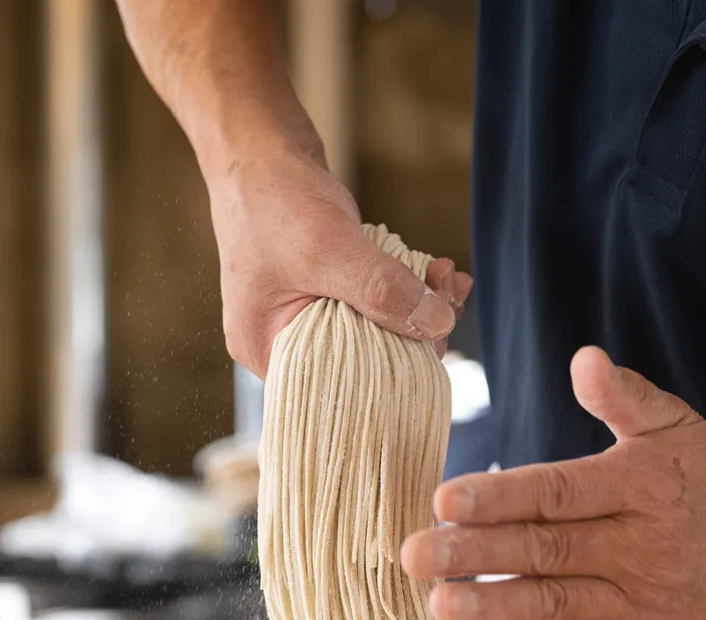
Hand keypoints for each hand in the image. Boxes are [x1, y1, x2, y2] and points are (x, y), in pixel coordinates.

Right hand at [205, 145, 470, 376]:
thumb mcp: (329, 248)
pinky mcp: (325, 288)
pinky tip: (436, 271)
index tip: (435, 339)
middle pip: (362, 360)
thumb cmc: (273, 197)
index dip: (391, 374)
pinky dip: (405, 287)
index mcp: (267, 349)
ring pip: (374, 328)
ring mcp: (303, 313)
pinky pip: (373, 300)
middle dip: (413, 332)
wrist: (256, 145)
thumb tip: (438, 324)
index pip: (338, 388)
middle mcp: (282, 341)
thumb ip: (381, 290)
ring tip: (445, 276)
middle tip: (448, 299)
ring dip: (416, 305)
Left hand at [400, 346, 705, 619]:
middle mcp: (635, 545)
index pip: (556, 492)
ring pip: (555, 601)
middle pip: (544, 548)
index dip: (500, 496)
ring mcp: (635, 599)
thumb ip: (625, 396)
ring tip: (439, 605)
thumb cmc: (703, 482)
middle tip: (412, 553)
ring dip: (495, 606)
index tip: (443, 498)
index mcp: (637, 486)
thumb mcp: (675, 427)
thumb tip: (584, 358)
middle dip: (475, 552)